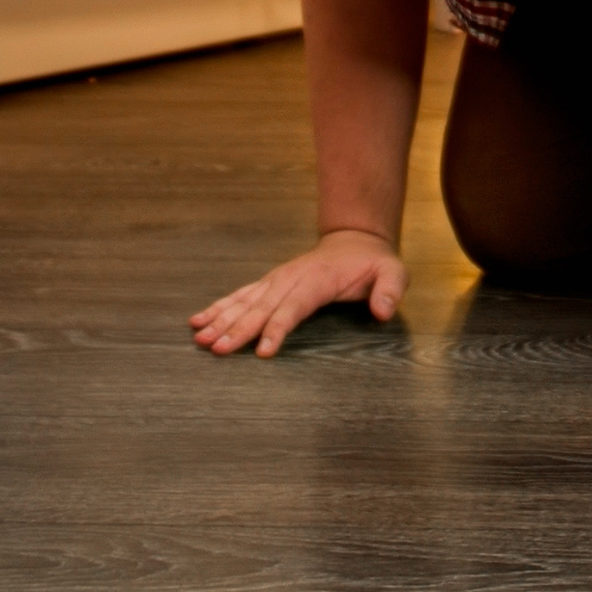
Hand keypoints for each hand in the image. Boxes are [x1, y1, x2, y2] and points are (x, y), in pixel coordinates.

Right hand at [187, 228, 406, 357]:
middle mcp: (291, 278)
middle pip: (262, 307)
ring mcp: (277, 280)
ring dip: (222, 319)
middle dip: (239, 329)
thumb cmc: (373, 263)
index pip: (294, 306)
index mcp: (318, 279)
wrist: (356, 240)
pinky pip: (241, 296)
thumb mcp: (393, 272)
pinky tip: (198, 320)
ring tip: (200, 337)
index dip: (278, 327)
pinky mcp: (269, 283)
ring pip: (245, 301)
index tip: (263, 350)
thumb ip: (390, 290)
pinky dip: (219, 307)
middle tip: (217, 349)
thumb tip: (382, 311)